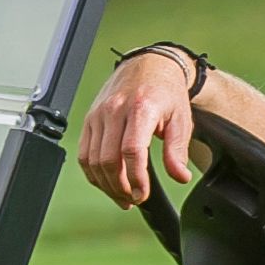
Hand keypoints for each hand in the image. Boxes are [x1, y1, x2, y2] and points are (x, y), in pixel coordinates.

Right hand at [77, 50, 197, 208]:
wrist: (149, 66)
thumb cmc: (165, 93)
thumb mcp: (181, 119)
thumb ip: (178, 150)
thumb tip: (180, 176)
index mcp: (141, 108)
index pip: (131, 150)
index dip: (135, 178)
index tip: (142, 194)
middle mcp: (115, 109)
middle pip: (108, 159)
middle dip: (120, 186)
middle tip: (133, 199)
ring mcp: (99, 114)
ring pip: (92, 160)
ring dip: (106, 184)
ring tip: (122, 195)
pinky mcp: (89, 119)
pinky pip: (84, 153)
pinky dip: (93, 173)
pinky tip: (106, 182)